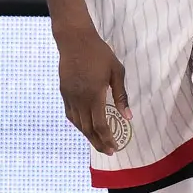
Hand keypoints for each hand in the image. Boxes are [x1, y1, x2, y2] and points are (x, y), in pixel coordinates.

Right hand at [54, 23, 130, 154]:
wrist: (75, 40)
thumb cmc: (99, 53)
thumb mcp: (116, 71)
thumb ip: (122, 96)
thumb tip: (128, 116)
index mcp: (95, 95)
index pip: (100, 125)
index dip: (107, 138)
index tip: (115, 148)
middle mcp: (80, 100)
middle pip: (88, 129)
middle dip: (99, 142)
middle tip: (108, 151)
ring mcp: (70, 97)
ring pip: (78, 124)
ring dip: (88, 136)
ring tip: (98, 142)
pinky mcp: (64, 92)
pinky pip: (71, 114)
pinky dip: (78, 124)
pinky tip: (84, 127)